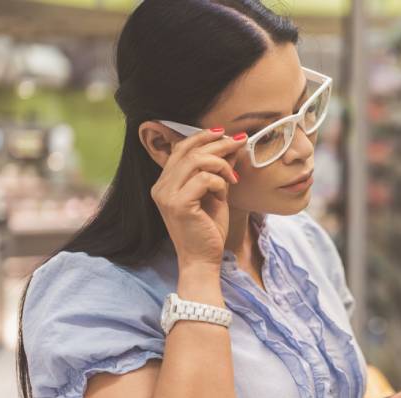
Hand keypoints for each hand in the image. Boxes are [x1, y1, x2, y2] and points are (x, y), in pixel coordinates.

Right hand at [150, 128, 246, 271]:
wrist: (203, 260)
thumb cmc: (208, 230)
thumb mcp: (215, 194)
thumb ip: (217, 171)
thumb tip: (230, 146)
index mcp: (165, 183)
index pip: (180, 148)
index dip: (202, 137)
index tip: (226, 134)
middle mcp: (161, 186)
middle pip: (189, 150)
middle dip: (218, 144)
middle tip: (239, 143)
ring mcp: (166, 195)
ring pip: (197, 161)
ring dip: (221, 165)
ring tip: (232, 178)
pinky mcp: (179, 204)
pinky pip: (204, 179)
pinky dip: (220, 183)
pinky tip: (224, 194)